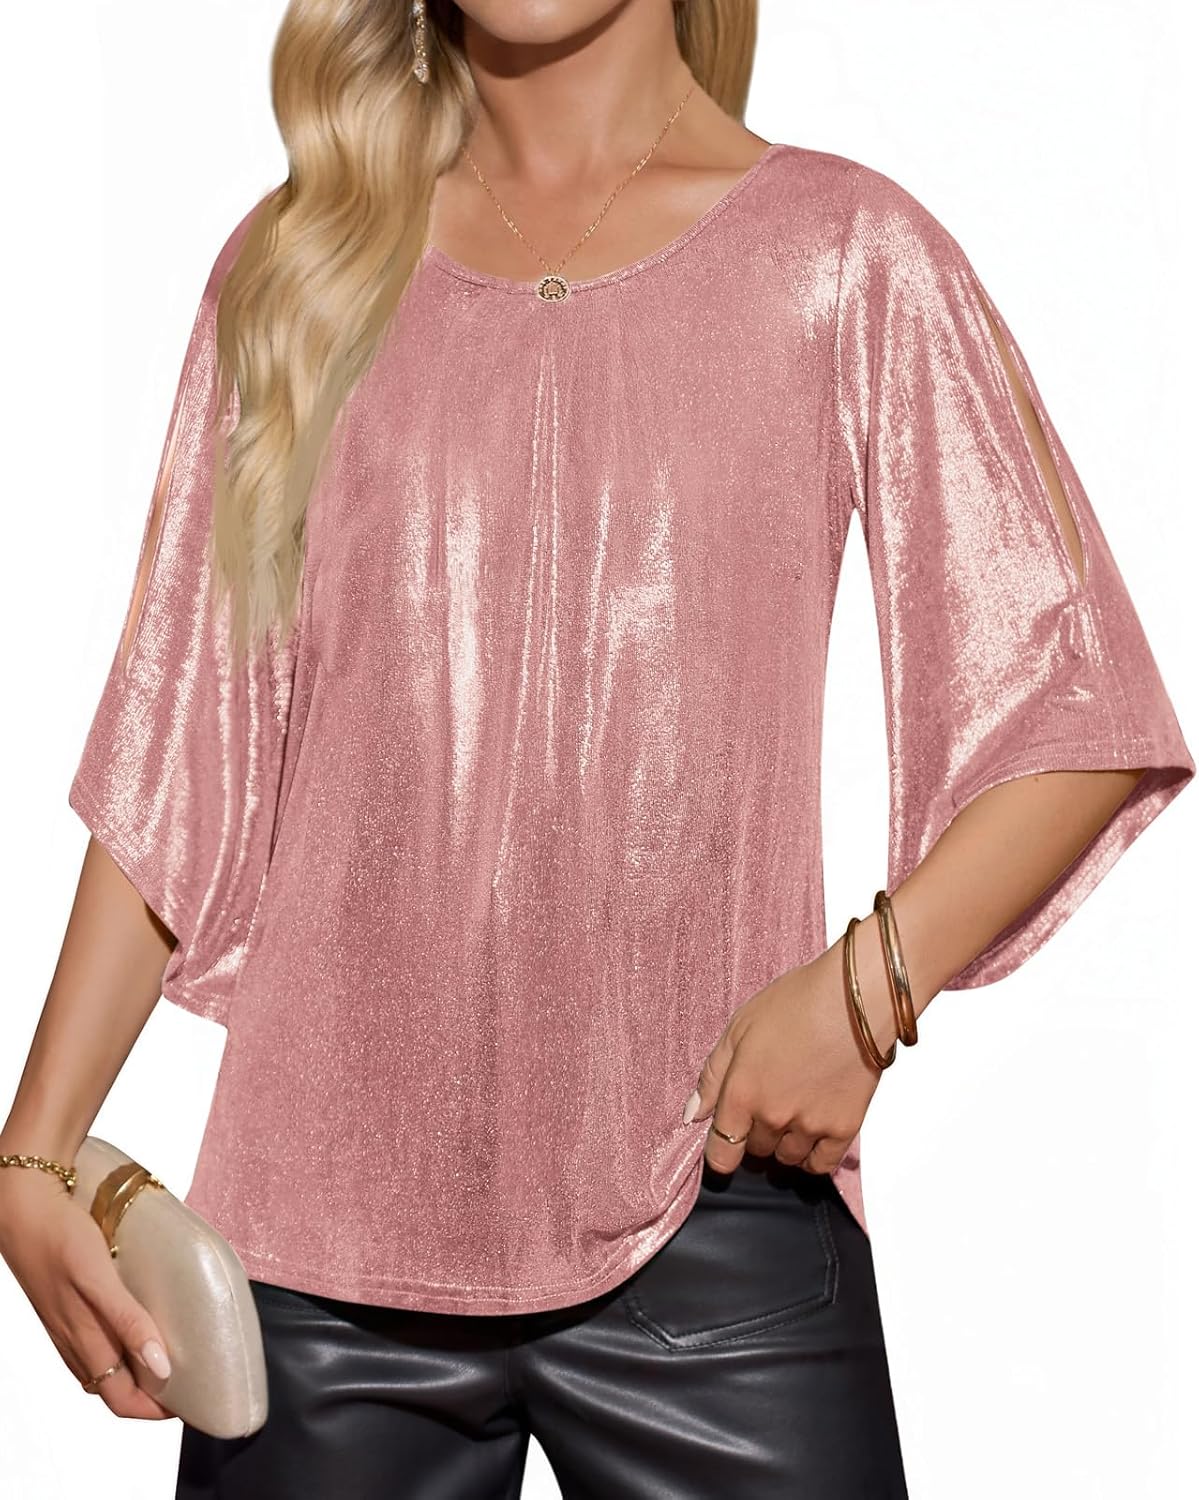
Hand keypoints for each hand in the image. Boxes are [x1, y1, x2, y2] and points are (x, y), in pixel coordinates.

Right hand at [0, 1160, 175, 1419]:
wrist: (22, 1209)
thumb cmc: (60, 1238)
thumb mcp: (99, 1279)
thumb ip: (128, 1321)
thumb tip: (159, 1366)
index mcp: (84, 1340)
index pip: (121, 1399)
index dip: (153, 1410)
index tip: (188, 1401)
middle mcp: (73, 1341)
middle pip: (113, 1390)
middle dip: (148, 1395)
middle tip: (186, 1381)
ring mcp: (64, 1326)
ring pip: (100, 1371)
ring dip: (132, 1375)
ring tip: (167, 1359)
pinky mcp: (61, 1308)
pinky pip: (89, 1347)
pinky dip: (114, 1352)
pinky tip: (131, 1329)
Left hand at [682, 935, 896, 1175]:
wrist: (856, 999)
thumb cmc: (797, 1003)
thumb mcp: (740, 1027)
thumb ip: (712, 1076)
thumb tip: (693, 1114)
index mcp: (742, 1093)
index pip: (722, 1153)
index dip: (720, 1152)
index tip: (726, 1143)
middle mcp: (774, 1116)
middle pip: (756, 1151)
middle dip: (755, 1132)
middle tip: (767, 1101)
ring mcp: (811, 1126)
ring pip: (787, 1158)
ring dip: (784, 1142)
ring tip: (793, 1108)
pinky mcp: (844, 1128)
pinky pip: (821, 1164)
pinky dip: (813, 1155)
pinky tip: (812, 1133)